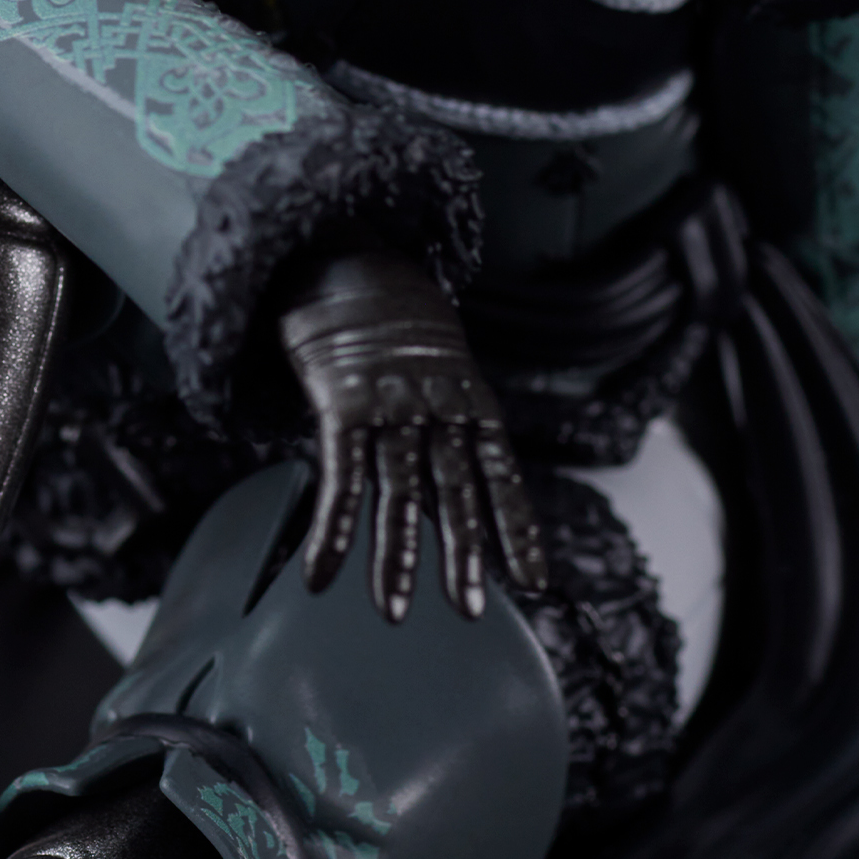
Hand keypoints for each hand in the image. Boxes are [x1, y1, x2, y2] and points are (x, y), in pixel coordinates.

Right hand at [277, 245, 547, 623]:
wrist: (347, 248)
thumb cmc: (389, 312)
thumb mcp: (434, 357)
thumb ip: (442, 411)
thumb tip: (444, 471)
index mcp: (465, 394)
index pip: (500, 471)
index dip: (516, 527)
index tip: (534, 580)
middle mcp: (434, 402)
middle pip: (454, 488)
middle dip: (462, 551)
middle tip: (469, 608)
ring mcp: (388, 400)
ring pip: (398, 488)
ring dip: (397, 553)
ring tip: (395, 609)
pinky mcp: (341, 398)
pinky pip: (340, 472)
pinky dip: (334, 526)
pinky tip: (324, 572)